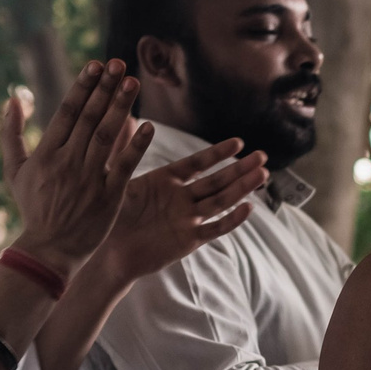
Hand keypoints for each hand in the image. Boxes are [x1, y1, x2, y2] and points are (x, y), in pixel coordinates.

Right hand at [0, 61, 150, 271]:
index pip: (68, 112)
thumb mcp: (14, 171)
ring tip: (133, 82)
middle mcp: (68, 162)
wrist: (49, 249)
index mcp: (47, 153)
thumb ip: (11, 133)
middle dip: (105, 88)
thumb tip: (14, 97)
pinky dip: (136, 145)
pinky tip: (148, 125)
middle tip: (119, 64)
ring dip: (121, 107)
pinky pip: (124, 165)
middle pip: (90, 118)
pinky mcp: (109, 196)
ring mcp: (89, 178)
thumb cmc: (33, 207)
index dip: (83, 87)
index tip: (96, 65)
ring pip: (108, 136)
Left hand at [97, 139, 266, 283]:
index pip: (198, 163)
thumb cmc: (110, 215)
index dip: (218, 153)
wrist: (108, 252)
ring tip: (262, 174)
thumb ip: (127, 150)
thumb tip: (129, 117)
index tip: (238, 142)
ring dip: (241, 188)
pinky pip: (214, 229)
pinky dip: (231, 220)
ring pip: (220, 201)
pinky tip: (247, 208)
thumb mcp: (117, 179)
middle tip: (261, 156)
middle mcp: (182, 198)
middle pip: (217, 181)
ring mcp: (188, 219)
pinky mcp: (189, 240)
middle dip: (239, 169)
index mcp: (166, 180)